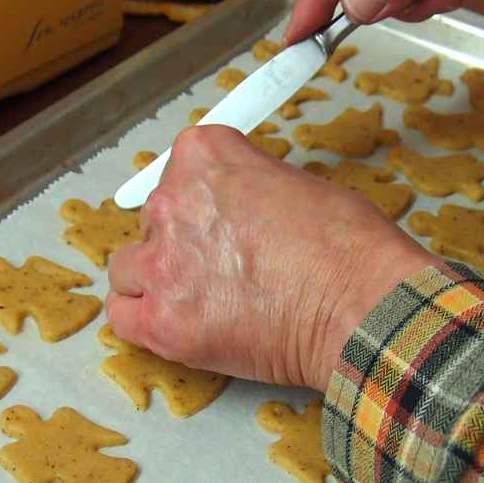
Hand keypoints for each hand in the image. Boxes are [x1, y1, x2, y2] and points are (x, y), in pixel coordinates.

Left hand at [105, 126, 432, 390]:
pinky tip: (177, 325)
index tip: (221, 220)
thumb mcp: (299, 183)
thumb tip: (238, 209)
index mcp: (204, 157)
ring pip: (129, 269)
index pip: (178, 170)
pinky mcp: (161, 322)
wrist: (360, 307)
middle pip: (152, 220)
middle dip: (181, 242)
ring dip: (157, 281)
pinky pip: (122, 317)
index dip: (204, 201)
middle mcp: (172, 203)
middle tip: (223, 268)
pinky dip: (144, 322)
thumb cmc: (349, 248)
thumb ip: (249, 187)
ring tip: (200, 301)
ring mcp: (162, 265)